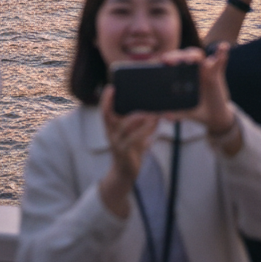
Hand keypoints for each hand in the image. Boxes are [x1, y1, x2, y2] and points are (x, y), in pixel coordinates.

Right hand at [98, 86, 157, 216]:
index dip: (105, 99)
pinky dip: (146, 131)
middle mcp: (110, 134)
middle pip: (112, 117)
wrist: (125, 173)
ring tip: (155, 115)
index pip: (104, 111)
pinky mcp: (124, 152)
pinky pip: (135, 139)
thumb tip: (156, 111)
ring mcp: (116, 143)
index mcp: (110, 127)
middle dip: (128, 108)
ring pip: (126, 127)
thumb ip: (141, 124)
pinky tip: (155, 126)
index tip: (111, 87)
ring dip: (142, 120)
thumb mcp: (133, 135)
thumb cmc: (130, 150)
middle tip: (148, 106)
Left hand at [162, 46, 239, 140]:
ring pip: (198, 56)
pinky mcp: (217, 73)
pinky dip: (222, 53)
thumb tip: (165, 116)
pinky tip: (223, 47)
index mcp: (180, 75)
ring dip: (194, 56)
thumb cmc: (195, 109)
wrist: (213, 116)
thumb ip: (176, 112)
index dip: (168, 60)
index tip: (163, 60)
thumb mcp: (185, 112)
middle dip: (177, 56)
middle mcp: (191, 69)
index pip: (173, 62)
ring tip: (191, 59)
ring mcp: (204, 69)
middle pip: (183, 56)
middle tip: (170, 60)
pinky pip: (221, 60)